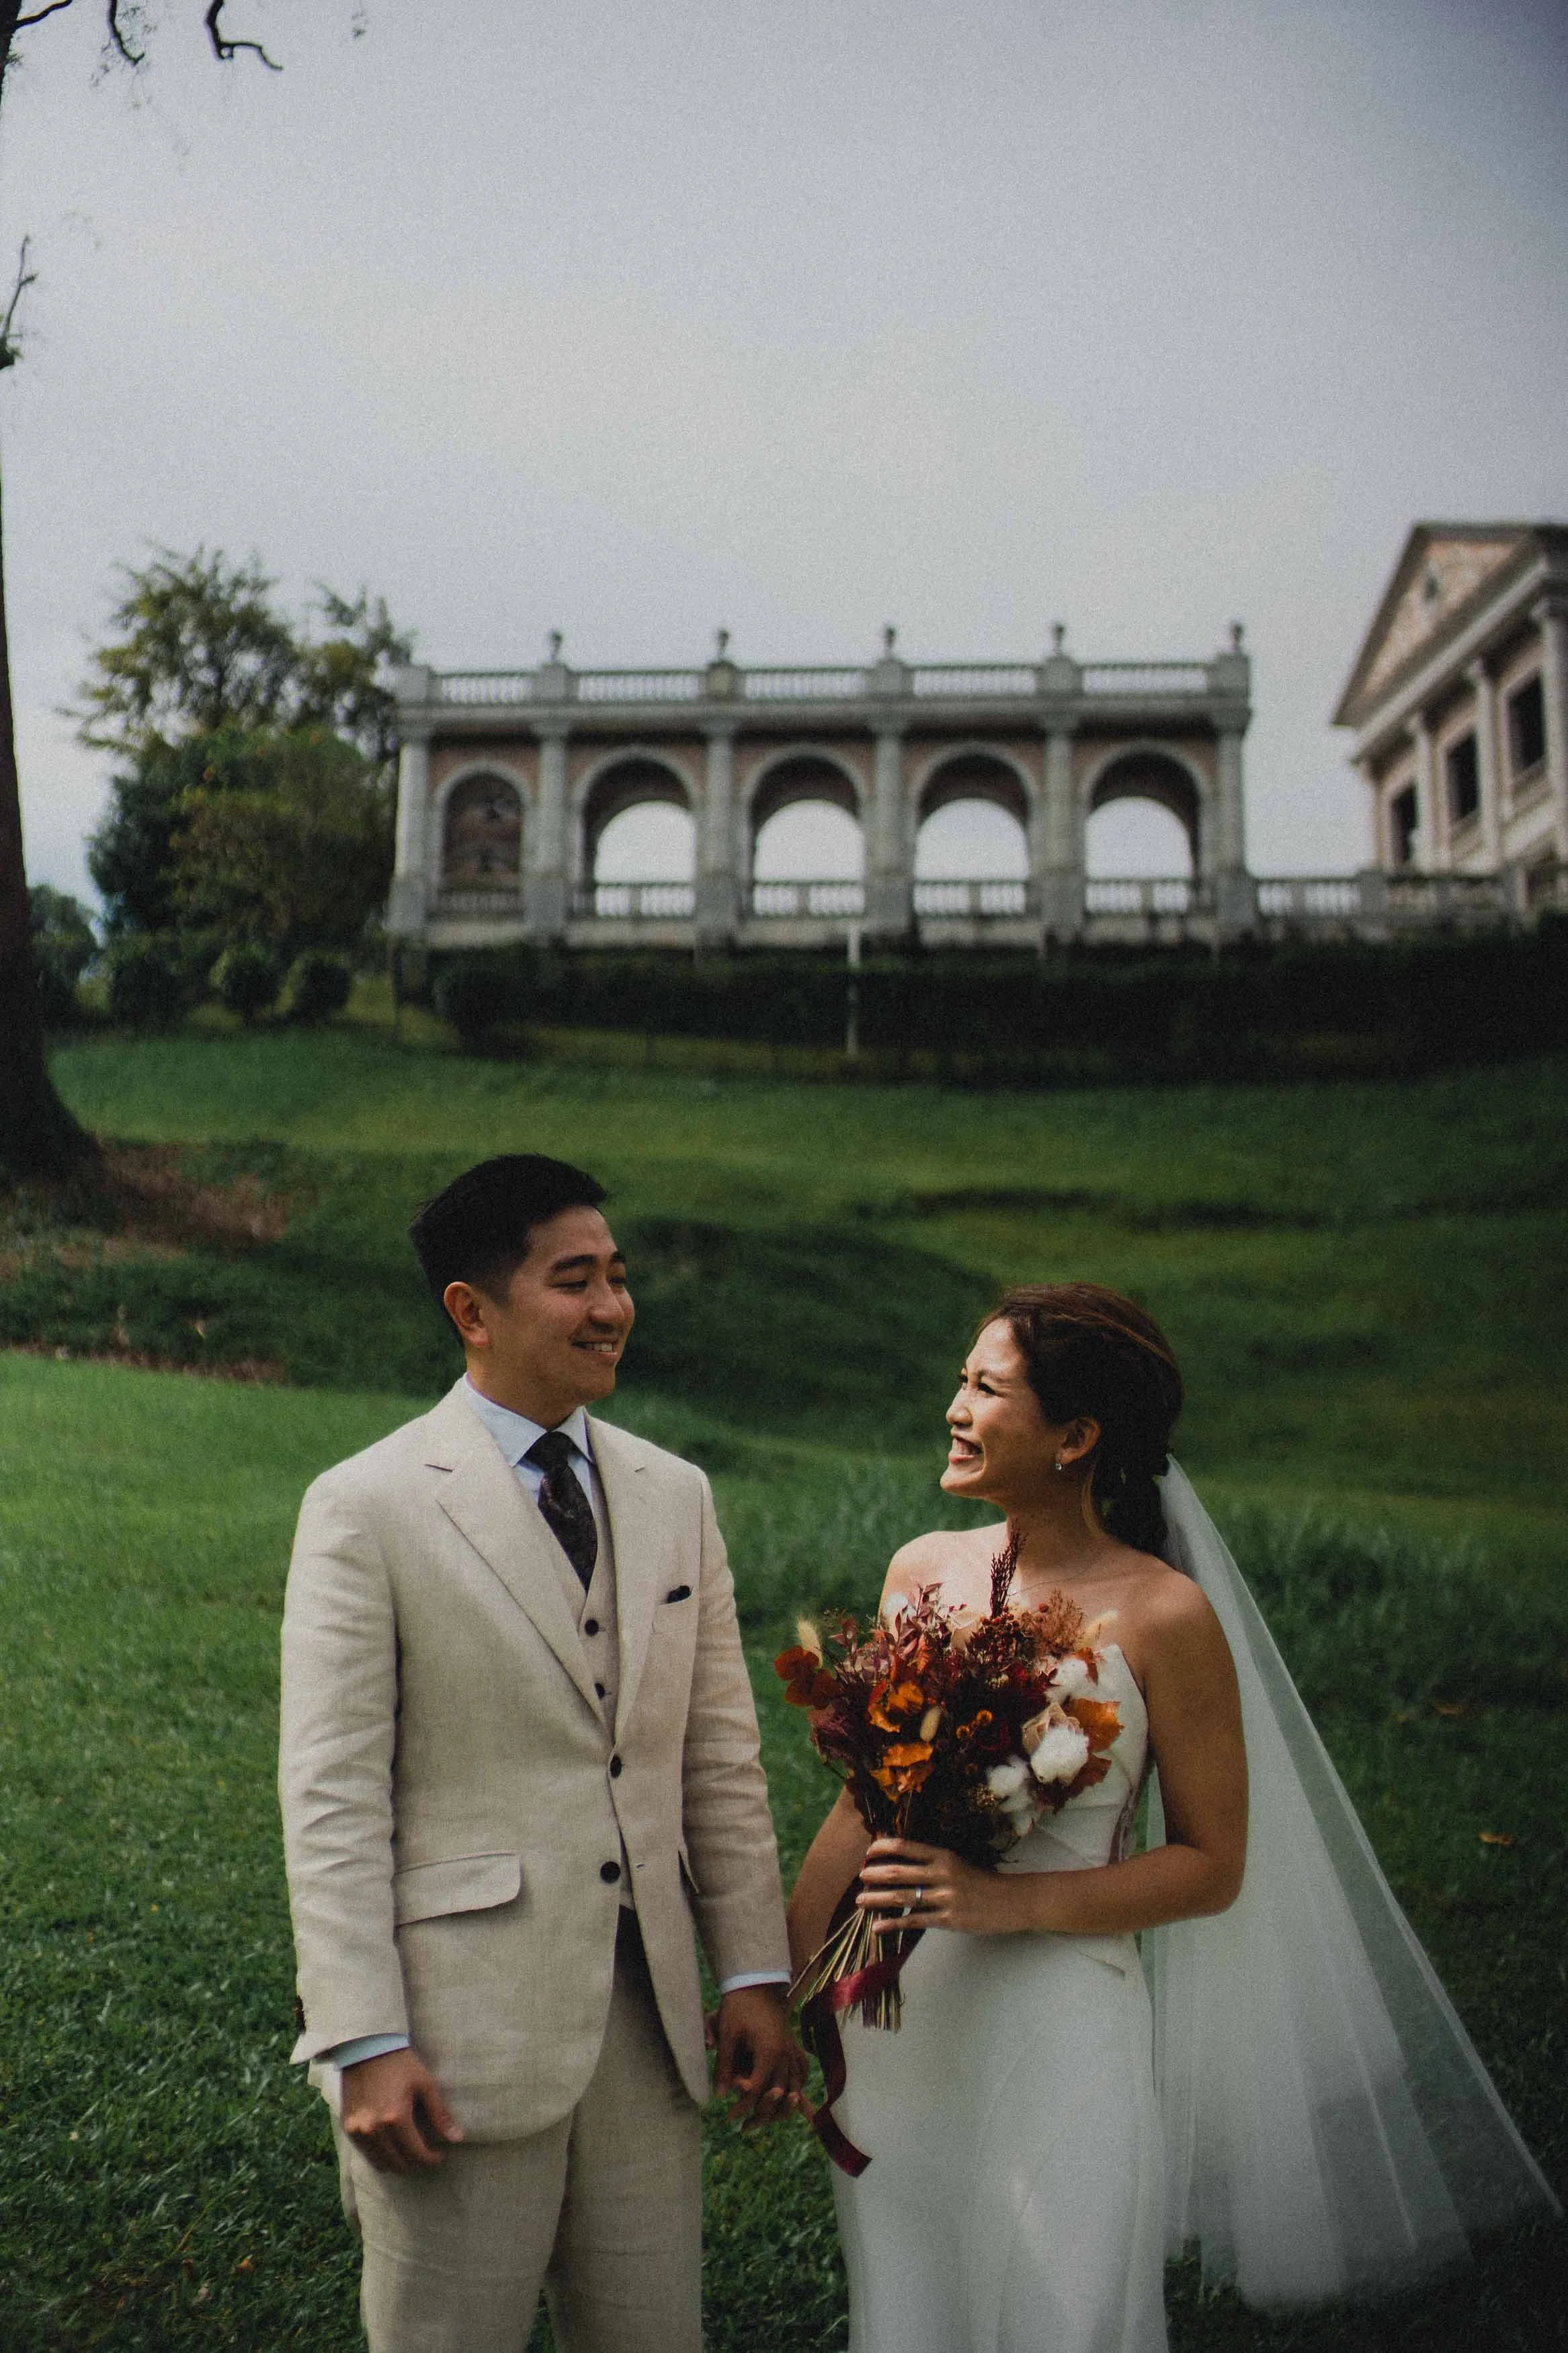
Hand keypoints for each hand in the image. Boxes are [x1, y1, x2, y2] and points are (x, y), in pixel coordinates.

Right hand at [340, 2046, 463, 2173]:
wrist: (366, 2047)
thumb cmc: (400, 2063)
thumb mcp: (425, 2084)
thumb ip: (440, 2114)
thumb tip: (458, 2138)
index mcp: (395, 2118)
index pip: (416, 2154)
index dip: (431, 2159)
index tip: (439, 2156)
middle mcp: (374, 2129)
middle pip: (399, 2163)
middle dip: (415, 2163)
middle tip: (425, 2155)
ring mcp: (358, 2130)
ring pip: (381, 2163)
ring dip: (397, 2163)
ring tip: (409, 2153)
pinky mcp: (347, 2127)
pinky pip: (366, 2153)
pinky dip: (380, 2155)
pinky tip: (391, 2146)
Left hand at [710, 1987, 808, 2126]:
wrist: (756, 1981)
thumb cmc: (738, 2006)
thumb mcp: (727, 2034)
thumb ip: (725, 2066)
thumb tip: (720, 2095)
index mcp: (769, 2052)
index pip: (757, 2090)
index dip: (742, 2107)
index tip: (729, 2117)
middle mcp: (785, 2054)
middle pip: (778, 2094)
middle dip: (762, 2113)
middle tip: (745, 2126)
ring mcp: (792, 2048)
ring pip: (795, 2086)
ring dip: (783, 2105)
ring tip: (766, 2119)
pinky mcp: (793, 2043)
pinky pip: (801, 2071)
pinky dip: (798, 2084)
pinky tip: (793, 2096)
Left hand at [856, 1837, 1022, 1936]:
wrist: (1011, 1901)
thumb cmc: (982, 1881)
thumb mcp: (958, 1863)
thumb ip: (933, 1863)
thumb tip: (901, 1864)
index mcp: (944, 1855)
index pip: (906, 1847)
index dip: (883, 1848)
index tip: (868, 1852)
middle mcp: (942, 1873)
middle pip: (899, 1872)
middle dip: (875, 1874)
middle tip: (860, 1876)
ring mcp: (945, 1898)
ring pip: (903, 1897)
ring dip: (877, 1898)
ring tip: (859, 1900)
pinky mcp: (948, 1919)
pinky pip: (915, 1921)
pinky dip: (893, 1924)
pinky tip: (877, 1926)